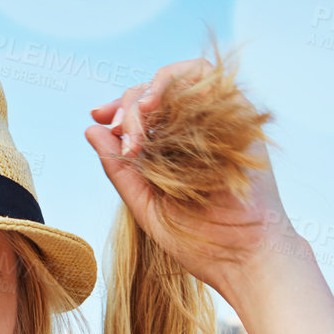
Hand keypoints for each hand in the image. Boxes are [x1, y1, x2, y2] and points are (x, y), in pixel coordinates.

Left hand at [82, 58, 300, 304]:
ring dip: (151, 90)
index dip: (119, 108)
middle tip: (125, 136)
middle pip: (156, 91)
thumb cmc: (198, 241)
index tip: (98, 116)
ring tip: (140, 115)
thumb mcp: (146, 204)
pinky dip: (178, 82)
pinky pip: (208, 77)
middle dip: (131, 105)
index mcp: (173, 152)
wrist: (242, 256)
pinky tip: (158, 107)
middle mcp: (195, 133)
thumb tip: (91, 130)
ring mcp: (216, 123)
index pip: (143, 114)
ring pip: (179, 78)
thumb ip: (119, 169)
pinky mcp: (237, 116)